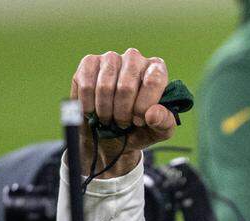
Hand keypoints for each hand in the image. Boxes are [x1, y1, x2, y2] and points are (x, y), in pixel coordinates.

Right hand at [70, 48, 175, 177]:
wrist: (114, 134)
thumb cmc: (142, 128)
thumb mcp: (160, 130)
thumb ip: (163, 122)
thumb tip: (152, 114)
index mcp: (157, 69)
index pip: (153, 82)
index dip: (143, 106)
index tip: (139, 122)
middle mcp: (134, 58)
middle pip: (126, 87)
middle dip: (123, 113)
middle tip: (122, 124)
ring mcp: (110, 58)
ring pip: (104, 87)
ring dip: (105, 111)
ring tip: (109, 119)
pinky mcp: (89, 62)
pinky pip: (86, 86)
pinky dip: (89, 105)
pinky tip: (94, 112)